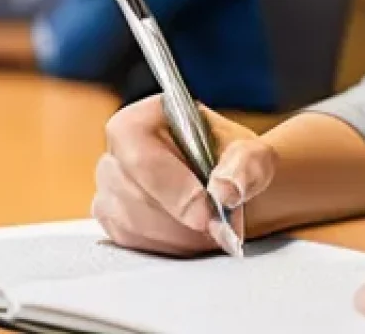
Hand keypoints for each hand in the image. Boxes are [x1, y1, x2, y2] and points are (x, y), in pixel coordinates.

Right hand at [93, 95, 276, 256]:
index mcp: (148, 116)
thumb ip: (245, 166)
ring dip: (176, 236)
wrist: (231, 191)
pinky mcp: (113, 218)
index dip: (170, 185)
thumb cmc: (236, 165)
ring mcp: (111, 184)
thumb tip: (224, 189)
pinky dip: (166, 247)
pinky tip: (190, 237)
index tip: (205, 213)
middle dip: (180, 219)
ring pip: (129, 221)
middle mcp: (120, 148)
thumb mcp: (254, 156)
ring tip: (209, 229)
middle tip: (217, 225)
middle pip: (132, 192)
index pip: (139, 149)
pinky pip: (130, 241)